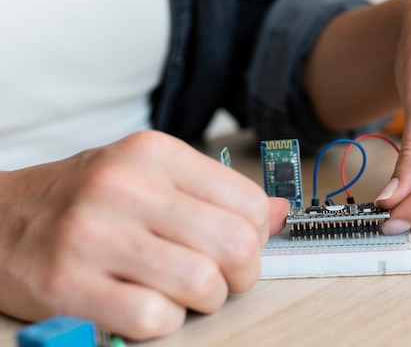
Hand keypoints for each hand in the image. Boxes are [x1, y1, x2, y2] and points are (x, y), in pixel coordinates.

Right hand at [0, 130, 288, 339]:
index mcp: (154, 154)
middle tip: (217, 277)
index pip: (250, 202)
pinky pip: (154, 318)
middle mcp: (126, 186)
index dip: (256, 236)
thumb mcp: (149, 174)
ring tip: (181, 293)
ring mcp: (94, 234)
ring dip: (203, 301)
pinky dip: (163, 322)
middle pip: (236, 245)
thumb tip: (279, 212)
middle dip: (239, 274)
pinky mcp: (67, 285)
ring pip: (202, 284)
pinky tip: (146, 306)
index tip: (236, 246)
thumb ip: (215, 192)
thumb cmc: (83, 199)